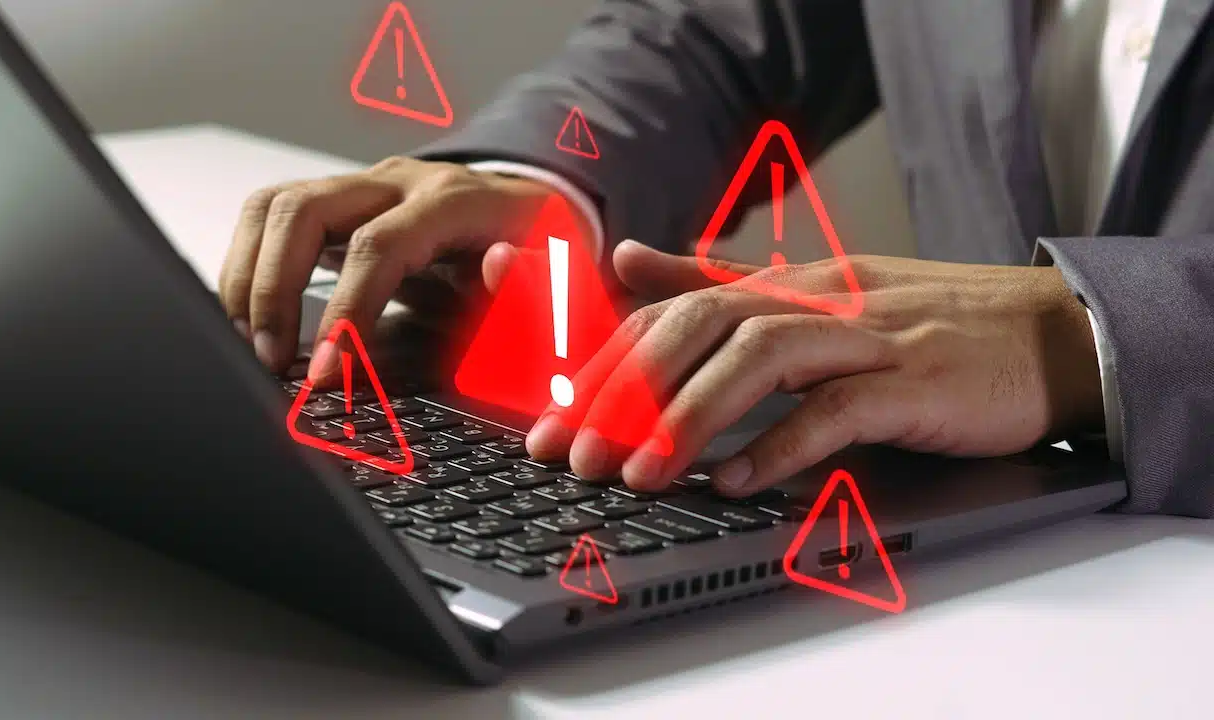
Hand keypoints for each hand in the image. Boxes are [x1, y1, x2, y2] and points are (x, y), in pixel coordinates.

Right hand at [218, 157, 589, 379]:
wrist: (532, 209)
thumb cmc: (542, 252)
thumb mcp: (557, 275)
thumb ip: (534, 281)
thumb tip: (498, 266)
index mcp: (455, 200)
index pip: (379, 246)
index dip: (345, 312)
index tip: (322, 373)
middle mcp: (399, 180)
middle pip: (305, 209)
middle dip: (274, 288)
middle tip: (270, 359)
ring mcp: (361, 184)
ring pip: (275, 205)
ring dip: (249, 275)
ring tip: (251, 342)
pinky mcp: (338, 201)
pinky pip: (271, 217)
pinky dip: (249, 264)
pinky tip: (252, 316)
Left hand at [526, 241, 1104, 495]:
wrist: (1045, 332)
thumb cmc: (922, 325)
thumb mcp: (809, 294)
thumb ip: (715, 277)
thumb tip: (627, 257)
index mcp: (783, 284)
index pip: (670, 311)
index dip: (602, 362)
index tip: (549, 417)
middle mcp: (815, 300)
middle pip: (698, 326)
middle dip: (625, 390)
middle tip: (574, 452)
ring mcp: (866, 337)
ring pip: (760, 357)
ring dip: (689, 414)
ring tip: (639, 470)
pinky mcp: (914, 382)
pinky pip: (838, 409)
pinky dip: (782, 445)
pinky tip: (736, 480)